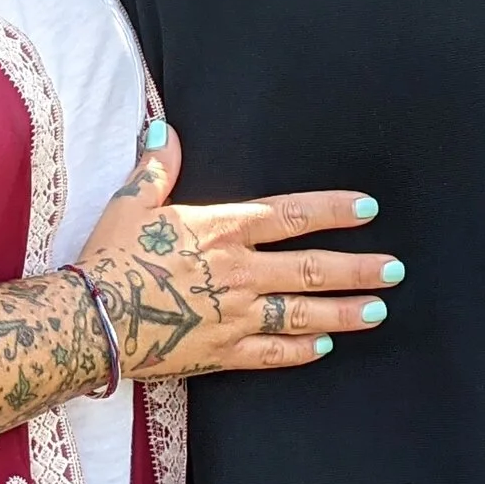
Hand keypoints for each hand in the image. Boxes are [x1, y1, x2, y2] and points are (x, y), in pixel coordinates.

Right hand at [74, 121, 396, 378]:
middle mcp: (238, 272)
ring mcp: (234, 316)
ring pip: (303, 314)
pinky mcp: (221, 353)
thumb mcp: (131, 202)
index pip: (290, 216)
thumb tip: (162, 129)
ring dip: (343, 311)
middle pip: (310, 269)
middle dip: (357, 268)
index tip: (367, 209)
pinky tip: (324, 346)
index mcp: (221, 230)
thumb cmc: (109, 256)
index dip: (331, 211)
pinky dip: (300, 351)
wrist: (90, 319)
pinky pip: (271, 354)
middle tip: (394, 270)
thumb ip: (156, 167)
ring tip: (377, 310)